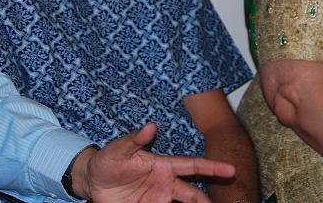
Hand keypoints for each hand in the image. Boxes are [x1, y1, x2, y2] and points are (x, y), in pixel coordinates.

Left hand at [72, 123, 234, 202]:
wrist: (92, 182)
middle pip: (192, 193)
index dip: (212, 167)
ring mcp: (158, 199)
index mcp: (163, 166)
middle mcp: (165, 184)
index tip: (230, 169)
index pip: (192, 165)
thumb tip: (151, 126)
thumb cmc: (107, 160)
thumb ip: (135, 140)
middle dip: (205, 200)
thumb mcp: (118, 149)